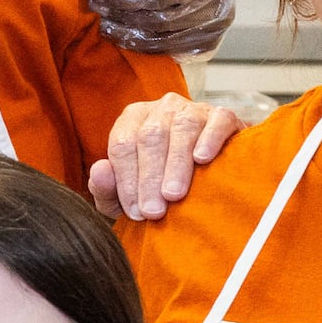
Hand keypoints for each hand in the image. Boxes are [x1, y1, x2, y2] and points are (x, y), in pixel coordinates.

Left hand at [87, 93, 247, 221]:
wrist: (209, 177)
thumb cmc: (160, 185)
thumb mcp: (127, 194)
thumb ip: (106, 188)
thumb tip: (99, 171)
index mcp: (132, 120)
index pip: (123, 146)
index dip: (127, 180)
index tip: (135, 213)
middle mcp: (160, 109)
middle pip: (150, 137)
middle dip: (150, 177)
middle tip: (154, 212)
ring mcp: (192, 109)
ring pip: (182, 129)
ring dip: (176, 163)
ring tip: (173, 194)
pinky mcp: (222, 115)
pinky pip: (216, 122)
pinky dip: (209, 139)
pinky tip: (202, 159)